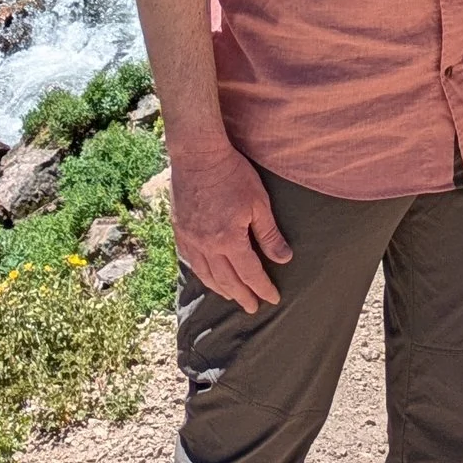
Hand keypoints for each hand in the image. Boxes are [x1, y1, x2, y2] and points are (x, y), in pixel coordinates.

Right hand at [166, 135, 292, 312]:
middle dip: (242, 296)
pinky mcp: (179, 230)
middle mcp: (207, 246)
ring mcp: (190, 239)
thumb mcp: (258, 202)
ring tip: (231, 296)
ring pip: (205, 274)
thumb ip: (269, 234)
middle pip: (227, 280)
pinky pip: (190, 260)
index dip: (263, 288)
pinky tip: (206, 274)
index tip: (273, 298)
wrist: (197, 154)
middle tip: (253, 307)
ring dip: (220, 289)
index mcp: (228, 241)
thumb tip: (284, 259)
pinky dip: (200, 272)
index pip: (249, 274)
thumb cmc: (232, 174)